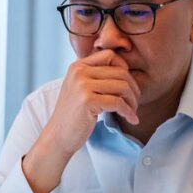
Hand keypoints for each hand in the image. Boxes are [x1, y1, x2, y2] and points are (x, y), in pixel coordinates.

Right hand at [23, 51, 139, 192]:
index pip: (110, 55)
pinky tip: (131, 119)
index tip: (128, 85)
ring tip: (132, 112)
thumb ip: (95, 76)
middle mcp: (79, 72)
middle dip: (133, 88)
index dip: (124, 68)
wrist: (58, 136)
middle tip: (134, 103)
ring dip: (132, 101)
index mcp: (77, 66)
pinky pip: (118, 103)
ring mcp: (82, 86)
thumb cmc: (73, 115)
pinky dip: (128, 112)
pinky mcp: (88, 101)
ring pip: (122, 86)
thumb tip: (125, 69)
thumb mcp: (80, 89)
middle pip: (120, 72)